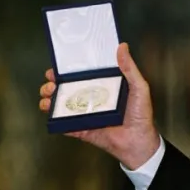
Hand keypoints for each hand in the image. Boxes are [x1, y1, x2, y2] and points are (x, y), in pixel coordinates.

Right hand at [39, 42, 159, 168]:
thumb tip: (122, 47)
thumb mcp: (139, 87)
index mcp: (103, 87)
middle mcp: (92, 100)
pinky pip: (65, 125)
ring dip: (51, 101)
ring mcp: (86, 115)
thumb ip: (130, 68)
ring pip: (62, 106)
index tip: (57, 68)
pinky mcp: (83, 130)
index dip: (67, 71)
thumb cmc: (141, 115)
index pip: (81, 76)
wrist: (138, 142)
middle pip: (67, 90)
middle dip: (53, 85)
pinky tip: (52, 115)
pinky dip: (56, 121)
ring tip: (48, 98)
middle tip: (50, 84)